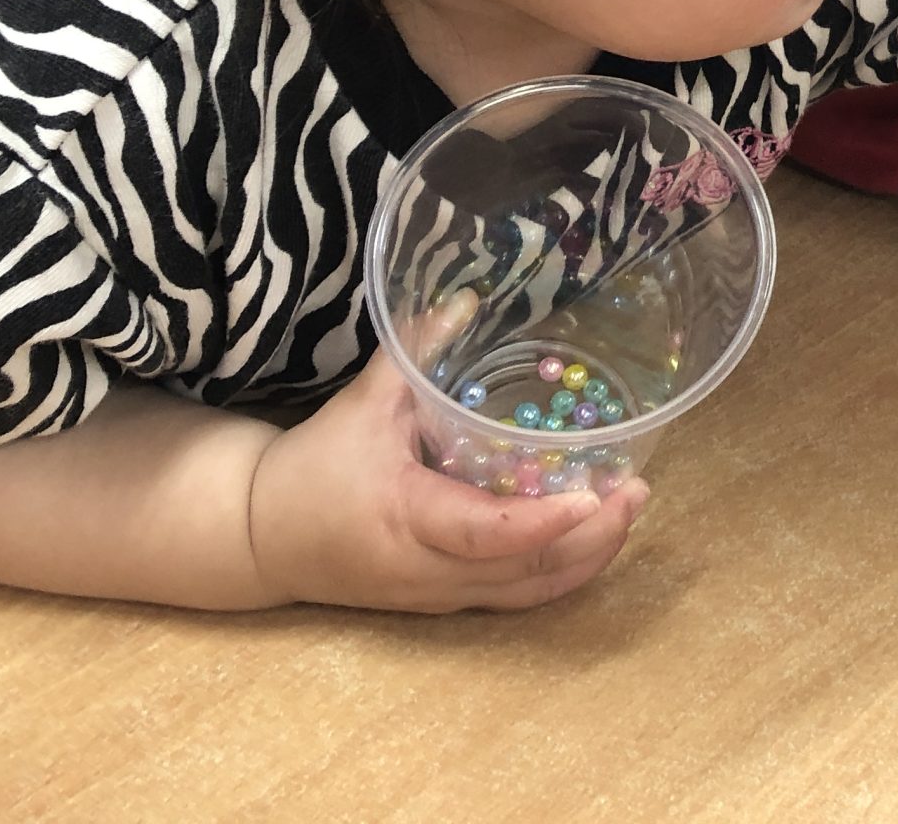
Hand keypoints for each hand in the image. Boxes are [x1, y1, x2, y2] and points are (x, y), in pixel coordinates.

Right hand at [246, 293, 648, 611]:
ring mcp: (439, 594)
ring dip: (585, 558)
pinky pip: (514, 596)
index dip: (543, 522)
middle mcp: (429, 570)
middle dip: (590, 537)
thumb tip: (466, 296)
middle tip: (637, 491)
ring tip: (630, 511)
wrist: (260, 539)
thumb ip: (415, 350)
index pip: (486, 534)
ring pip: (526, 592)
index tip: (593, 497)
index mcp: (407, 519)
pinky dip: (559, 573)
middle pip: (523, 570)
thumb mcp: (362, 404)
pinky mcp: (445, 602)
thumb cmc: (313, 468)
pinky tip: (594, 540)